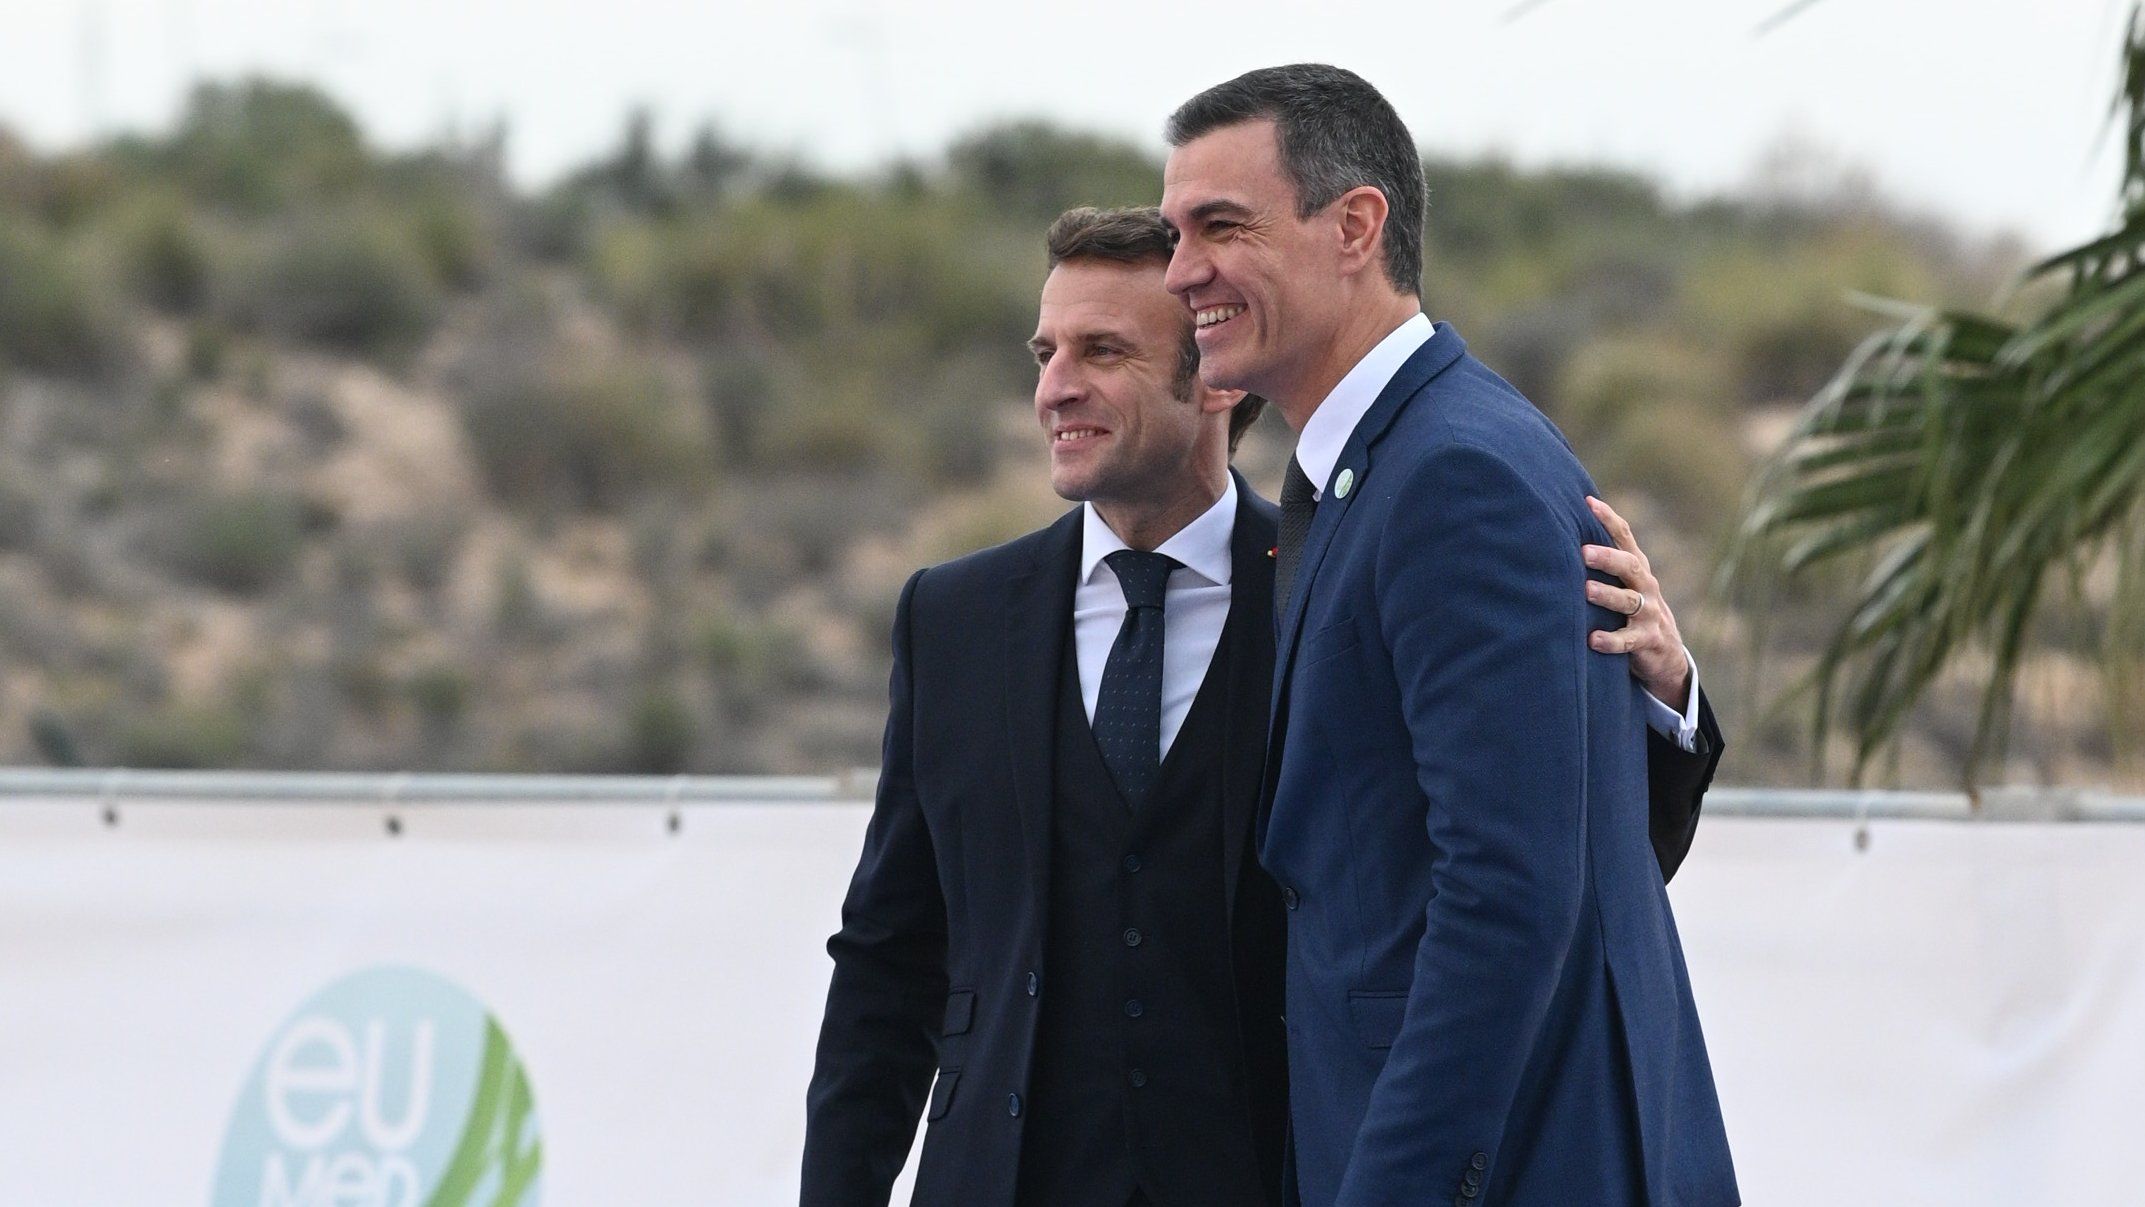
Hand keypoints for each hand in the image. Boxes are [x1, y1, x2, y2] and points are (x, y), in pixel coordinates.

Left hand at [1582, 496, 1690, 711]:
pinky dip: (1611, 640)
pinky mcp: (1648, 641)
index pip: (1625, 538)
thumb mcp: (1624, 585)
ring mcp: (1649, 614)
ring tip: (1586, 590)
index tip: (1588, 502)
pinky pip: (1629, 641)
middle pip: (1630, 566)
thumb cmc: (1633, 611)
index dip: (1609, 519)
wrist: (1667, 654)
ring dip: (1608, 595)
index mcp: (1637, 569)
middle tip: (1584, 551)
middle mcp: (1646, 586)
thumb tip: (1564, 535)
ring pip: (1629, 601)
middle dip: (1608, 557)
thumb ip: (1604, 564)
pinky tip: (1593, 639)